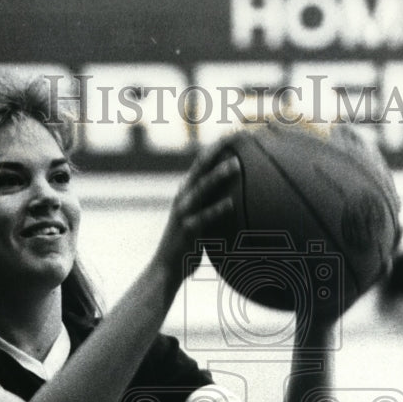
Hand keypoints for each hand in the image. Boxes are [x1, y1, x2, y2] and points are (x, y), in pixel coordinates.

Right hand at [156, 149, 239, 282]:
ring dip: (218, 175)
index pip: (201, 164)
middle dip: (216, 151)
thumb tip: (234, 199)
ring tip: (235, 164)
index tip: (231, 133)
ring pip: (202, 189)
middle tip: (234, 137)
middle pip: (200, 168)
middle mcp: (183, 198)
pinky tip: (231, 203)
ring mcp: (184, 213)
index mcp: (186, 192)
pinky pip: (204, 217)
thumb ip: (209, 206)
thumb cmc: (187, 245)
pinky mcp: (187, 230)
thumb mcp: (197, 219)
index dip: (215, 148)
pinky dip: (217, 209)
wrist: (166, 268)